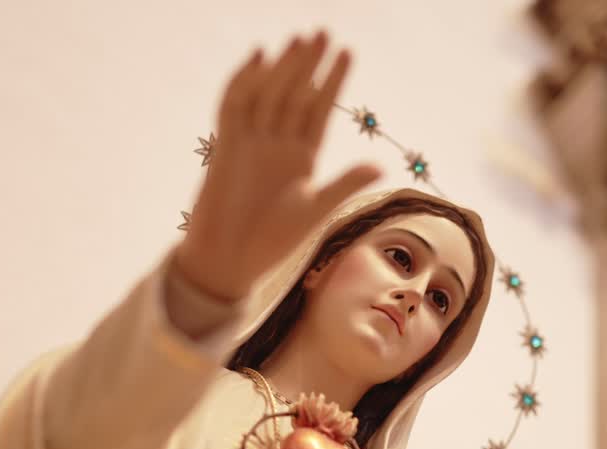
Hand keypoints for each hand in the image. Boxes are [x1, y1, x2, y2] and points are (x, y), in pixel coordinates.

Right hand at [169, 32, 381, 302]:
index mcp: (302, 156)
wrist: (230, 259)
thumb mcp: (316, 210)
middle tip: (324, 32)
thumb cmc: (273, 241)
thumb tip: (380, 166)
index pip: (319, 109)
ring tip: (301, 40)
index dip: (332, 81)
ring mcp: (251, 142)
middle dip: (309, 64)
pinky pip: (235, 106)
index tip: (347, 52)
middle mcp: (277, 143)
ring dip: (284, 67)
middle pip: (295, 93)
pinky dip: (244, 81)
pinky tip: (259, 57)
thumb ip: (344, 184)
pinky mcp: (226, 145)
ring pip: (269, 94)